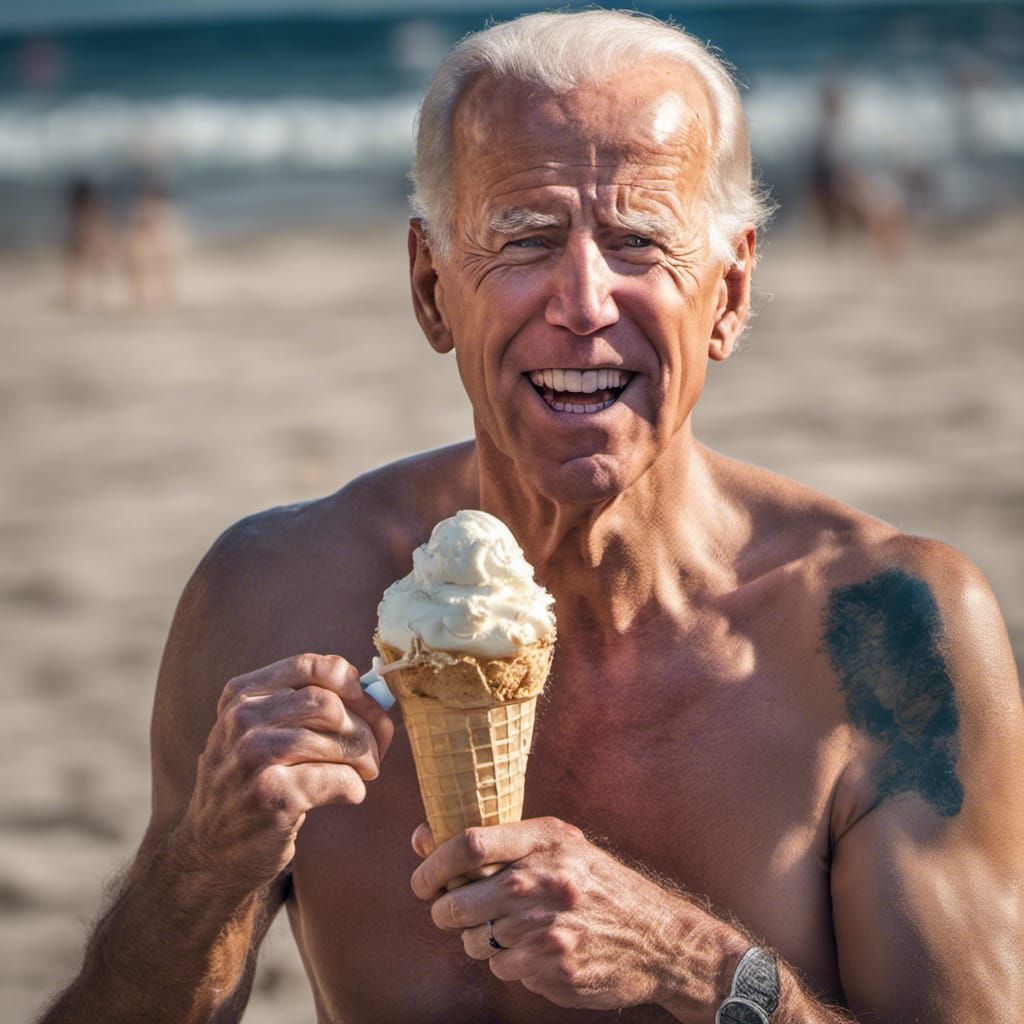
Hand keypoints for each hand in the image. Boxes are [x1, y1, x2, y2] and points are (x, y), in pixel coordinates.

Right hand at [177, 654, 392, 892]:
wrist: (212, 852)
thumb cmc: (251, 784)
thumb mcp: (258, 732)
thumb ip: (304, 705)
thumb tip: (376, 691)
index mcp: (242, 695)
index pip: (310, 666)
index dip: (349, 682)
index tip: (363, 703)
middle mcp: (243, 719)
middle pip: (331, 704)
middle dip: (367, 725)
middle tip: (376, 747)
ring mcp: (254, 756)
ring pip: (340, 739)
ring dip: (366, 758)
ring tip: (365, 771)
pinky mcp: (273, 796)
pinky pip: (340, 779)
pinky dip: (355, 786)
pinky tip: (349, 793)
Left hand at [410, 817, 685, 1011]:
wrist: (658, 938)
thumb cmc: (595, 884)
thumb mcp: (558, 846)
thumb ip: (495, 843)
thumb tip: (420, 838)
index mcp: (546, 841)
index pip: (470, 844)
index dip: (433, 864)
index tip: (422, 880)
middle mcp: (545, 882)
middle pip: (461, 901)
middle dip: (444, 911)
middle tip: (448, 911)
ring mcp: (550, 929)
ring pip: (477, 940)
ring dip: (481, 938)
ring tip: (514, 928)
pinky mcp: (555, 969)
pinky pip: (504, 969)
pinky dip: (512, 963)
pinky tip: (540, 951)